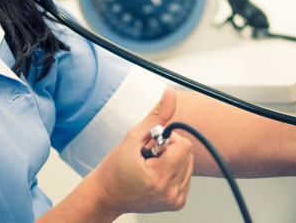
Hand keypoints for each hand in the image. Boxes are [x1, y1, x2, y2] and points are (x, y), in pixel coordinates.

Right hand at [87, 88, 193, 215]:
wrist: (106, 196)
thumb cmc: (114, 170)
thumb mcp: (132, 138)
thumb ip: (156, 116)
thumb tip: (170, 93)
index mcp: (158, 177)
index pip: (184, 145)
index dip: (169, 139)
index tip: (153, 145)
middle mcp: (170, 192)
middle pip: (188, 154)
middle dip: (170, 149)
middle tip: (149, 156)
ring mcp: (175, 200)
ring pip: (188, 164)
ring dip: (172, 160)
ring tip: (151, 166)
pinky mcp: (177, 203)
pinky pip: (185, 176)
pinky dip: (173, 171)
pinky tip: (155, 174)